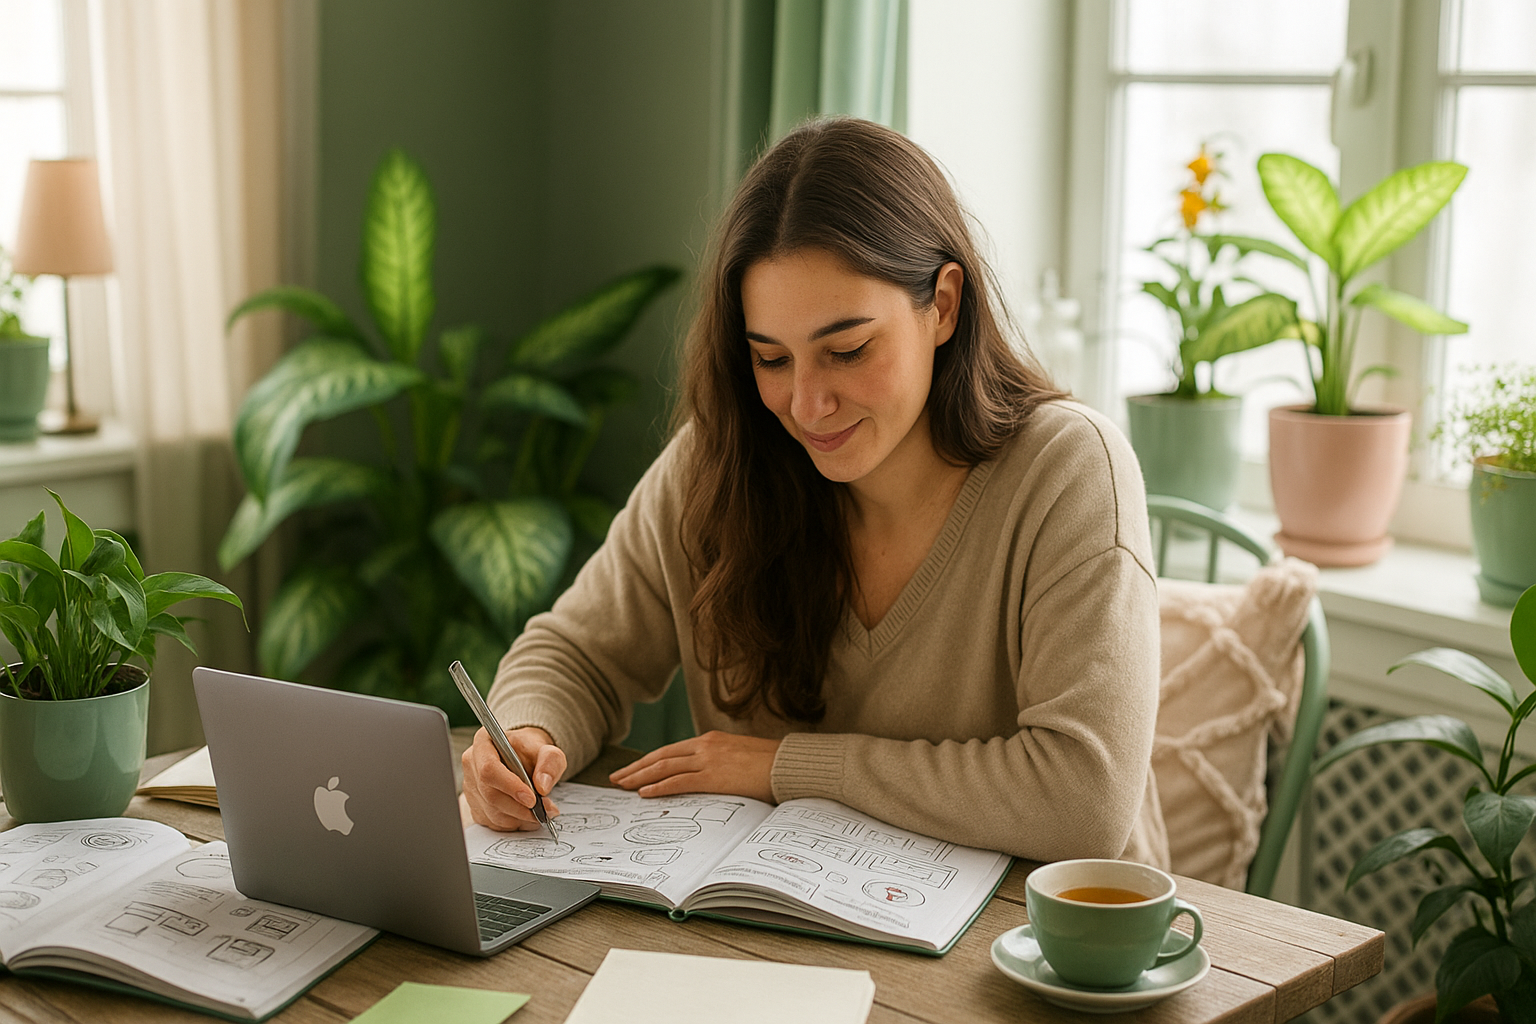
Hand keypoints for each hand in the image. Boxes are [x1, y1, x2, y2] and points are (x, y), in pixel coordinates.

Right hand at [461, 726, 565, 831]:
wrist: (525, 758)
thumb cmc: (532, 752)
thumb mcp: (549, 750)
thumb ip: (549, 763)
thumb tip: (542, 786)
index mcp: (484, 743)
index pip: (489, 769)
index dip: (510, 786)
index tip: (532, 799)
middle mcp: (472, 765)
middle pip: (490, 794)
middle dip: (520, 808)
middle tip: (545, 810)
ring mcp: (471, 787)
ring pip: (492, 812)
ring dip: (519, 818)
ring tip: (540, 813)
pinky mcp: (475, 806)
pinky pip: (493, 822)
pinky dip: (514, 823)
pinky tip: (527, 816)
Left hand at [609, 731, 780, 802]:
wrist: (790, 764)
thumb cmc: (770, 764)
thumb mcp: (740, 757)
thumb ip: (720, 763)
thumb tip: (708, 777)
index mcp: (711, 740)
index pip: (671, 751)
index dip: (649, 761)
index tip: (634, 769)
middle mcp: (706, 746)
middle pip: (661, 756)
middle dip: (636, 768)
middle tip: (617, 778)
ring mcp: (709, 759)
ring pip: (664, 767)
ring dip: (640, 777)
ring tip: (623, 786)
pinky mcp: (714, 775)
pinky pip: (679, 781)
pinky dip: (659, 786)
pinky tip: (645, 792)